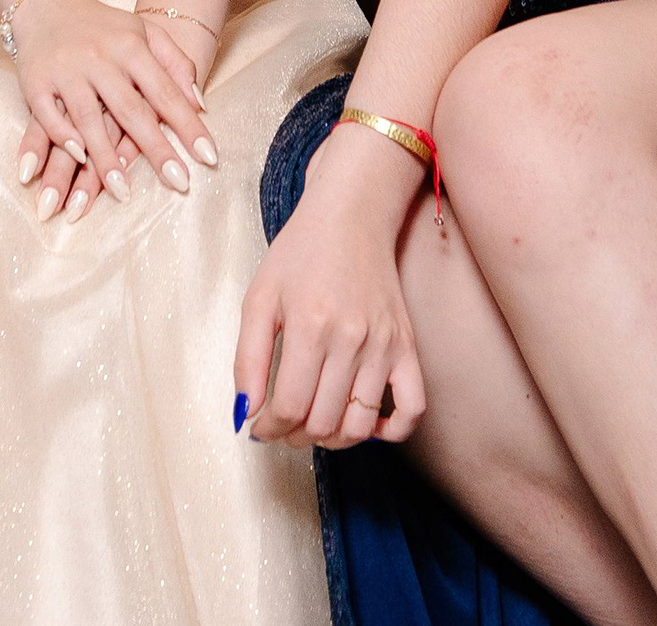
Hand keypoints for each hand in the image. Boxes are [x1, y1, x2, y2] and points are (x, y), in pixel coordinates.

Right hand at [7, 0, 209, 220]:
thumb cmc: (104, 26)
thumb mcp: (145, 32)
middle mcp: (99, 58)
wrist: (46, 2)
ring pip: (88, 118)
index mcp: (131, 47)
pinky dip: (62, 136)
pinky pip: (48, 115)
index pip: (165, 92)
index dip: (188, 125)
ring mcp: (66, 70)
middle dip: (156, 148)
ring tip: (124, 192)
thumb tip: (200, 105)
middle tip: (178, 183)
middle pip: (131, 110)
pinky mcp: (35, 81)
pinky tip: (77, 159)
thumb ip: (176, 64)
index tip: (210, 158)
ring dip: (105, 157)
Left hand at [235, 128, 429, 446]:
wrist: (352, 216)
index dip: (268, 428)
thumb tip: (244, 413)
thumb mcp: (259, 299)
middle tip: (281, 424)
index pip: (289, 408)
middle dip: (293, 435)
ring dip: (332, 439)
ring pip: (360, 424)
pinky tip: (364, 423)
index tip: (259, 424)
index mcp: (309, 327)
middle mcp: (351, 340)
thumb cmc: (301, 254)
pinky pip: (412, 408)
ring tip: (314, 424)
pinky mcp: (407, 347)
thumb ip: (247, 360)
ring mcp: (384, 346)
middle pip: (322, 422)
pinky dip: (391, 431)